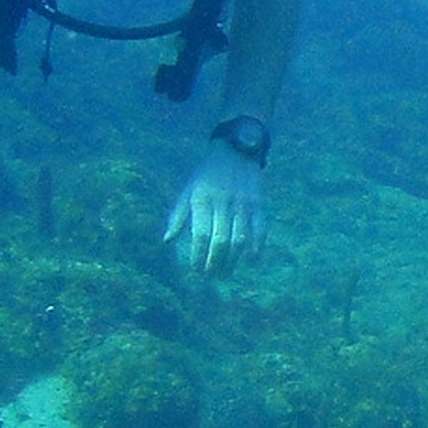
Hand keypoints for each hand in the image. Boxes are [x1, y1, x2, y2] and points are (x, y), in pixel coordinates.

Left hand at [162, 142, 267, 273]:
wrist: (234, 151)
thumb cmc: (206, 176)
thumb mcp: (188, 190)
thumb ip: (178, 216)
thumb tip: (167, 241)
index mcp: (202, 200)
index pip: (200, 234)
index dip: (197, 255)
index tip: (195, 269)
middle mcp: (223, 203)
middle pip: (220, 241)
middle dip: (215, 263)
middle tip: (210, 276)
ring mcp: (242, 204)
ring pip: (239, 239)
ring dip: (233, 261)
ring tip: (225, 273)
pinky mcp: (257, 204)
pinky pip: (259, 228)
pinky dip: (257, 246)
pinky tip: (252, 259)